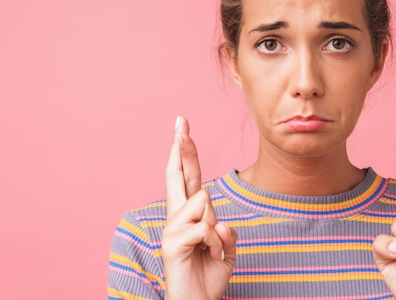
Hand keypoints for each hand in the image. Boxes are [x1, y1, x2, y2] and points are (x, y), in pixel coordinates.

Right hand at [162, 116, 236, 299]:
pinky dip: (216, 244)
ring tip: (210, 248)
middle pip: (178, 174)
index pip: (186, 177)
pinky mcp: (172, 243)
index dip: (185, 152)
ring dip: (216, 226)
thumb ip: (223, 230)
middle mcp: (176, 217)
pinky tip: (208, 256)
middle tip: (181, 121)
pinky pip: (206, 227)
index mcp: (188, 215)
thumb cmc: (208, 275)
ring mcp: (171, 228)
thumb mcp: (224, 248)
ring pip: (204, 200)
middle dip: (182, 146)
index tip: (182, 128)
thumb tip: (218, 223)